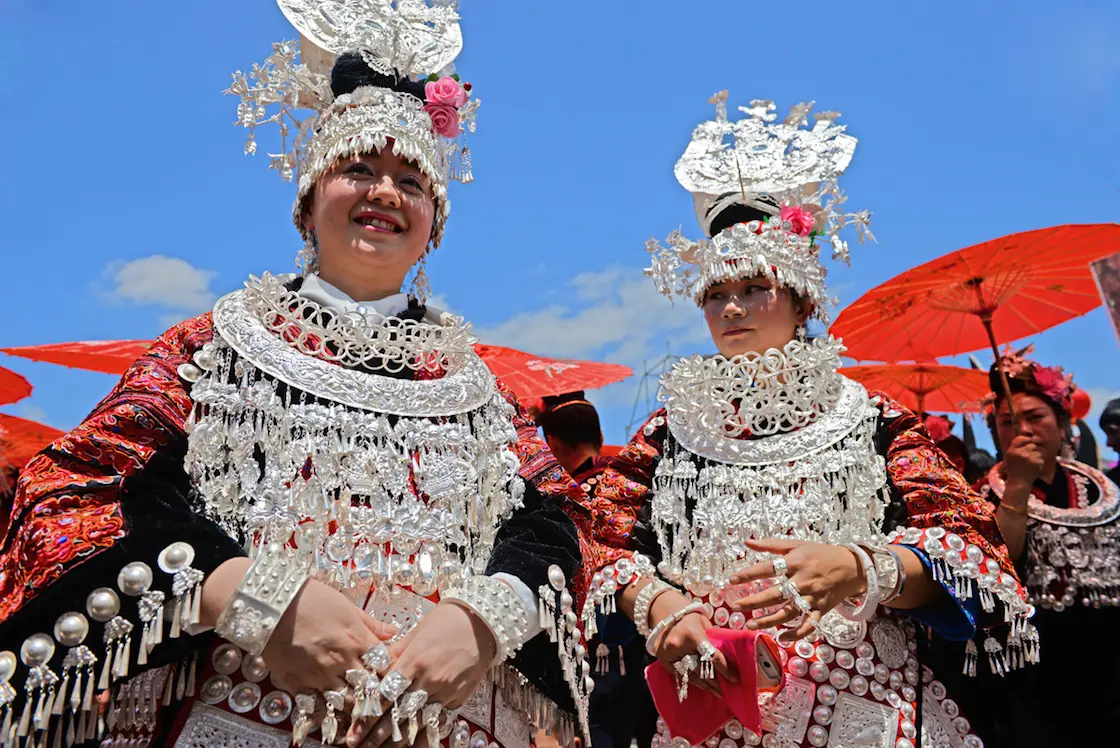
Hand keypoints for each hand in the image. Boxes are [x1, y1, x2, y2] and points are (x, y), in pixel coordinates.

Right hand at [262, 579, 396, 694]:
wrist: (272, 603)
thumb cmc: (312, 598)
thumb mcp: (347, 606)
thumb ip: (371, 624)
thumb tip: (393, 632)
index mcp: (357, 639)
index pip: (384, 665)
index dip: (389, 671)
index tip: (388, 672)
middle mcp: (341, 661)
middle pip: (368, 687)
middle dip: (374, 690)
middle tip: (375, 691)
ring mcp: (319, 675)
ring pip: (346, 701)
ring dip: (353, 703)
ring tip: (356, 701)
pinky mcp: (297, 683)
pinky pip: (317, 706)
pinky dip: (327, 709)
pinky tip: (331, 706)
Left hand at [347, 601, 497, 746]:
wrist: (481, 623)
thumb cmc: (445, 622)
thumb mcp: (415, 633)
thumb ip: (394, 654)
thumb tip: (374, 669)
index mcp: (414, 661)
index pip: (385, 696)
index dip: (367, 716)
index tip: (353, 731)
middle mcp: (429, 680)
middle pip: (398, 716)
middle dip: (376, 736)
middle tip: (358, 746)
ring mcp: (445, 692)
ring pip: (417, 725)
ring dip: (396, 743)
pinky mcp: (458, 699)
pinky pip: (438, 724)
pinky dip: (424, 738)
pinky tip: (412, 747)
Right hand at [646, 589, 736, 696]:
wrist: (665, 614)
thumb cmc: (689, 618)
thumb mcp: (704, 622)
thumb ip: (714, 638)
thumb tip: (729, 655)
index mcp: (692, 634)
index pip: (711, 656)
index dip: (725, 669)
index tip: (735, 678)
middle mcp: (679, 646)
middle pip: (701, 669)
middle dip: (716, 681)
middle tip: (728, 690)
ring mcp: (669, 654)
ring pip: (691, 676)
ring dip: (706, 685)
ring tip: (718, 693)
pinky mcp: (663, 660)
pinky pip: (680, 676)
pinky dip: (693, 682)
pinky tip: (703, 687)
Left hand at [728, 538, 865, 639]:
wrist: (852, 567)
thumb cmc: (821, 554)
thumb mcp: (797, 545)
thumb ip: (771, 545)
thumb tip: (747, 542)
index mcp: (796, 562)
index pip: (768, 568)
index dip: (749, 574)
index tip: (731, 580)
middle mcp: (803, 581)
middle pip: (776, 593)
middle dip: (754, 601)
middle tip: (736, 606)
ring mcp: (813, 597)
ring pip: (789, 612)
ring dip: (769, 620)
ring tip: (751, 625)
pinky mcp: (821, 609)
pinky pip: (809, 625)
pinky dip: (797, 633)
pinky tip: (782, 638)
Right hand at [1002, 434, 1044, 494]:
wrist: (1019, 482)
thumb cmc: (1013, 469)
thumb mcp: (1009, 457)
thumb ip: (1015, 447)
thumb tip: (1026, 436)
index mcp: (1012, 451)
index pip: (1020, 439)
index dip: (1026, 440)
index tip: (1029, 442)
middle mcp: (1020, 453)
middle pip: (1032, 444)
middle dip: (1032, 449)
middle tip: (1030, 456)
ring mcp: (1030, 458)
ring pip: (1038, 450)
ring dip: (1037, 455)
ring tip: (1032, 462)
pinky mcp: (1037, 462)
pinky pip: (1041, 457)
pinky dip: (1040, 461)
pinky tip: (1035, 466)